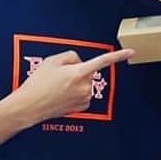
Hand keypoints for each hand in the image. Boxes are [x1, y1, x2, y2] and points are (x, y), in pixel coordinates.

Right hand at [12, 48, 133, 122]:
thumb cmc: (38, 83)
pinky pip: (82, 93)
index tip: (131, 52)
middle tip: (57, 76)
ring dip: (75, 82)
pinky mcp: (82, 106)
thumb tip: (80, 62)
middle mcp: (85, 86)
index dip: (118, 56)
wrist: (29, 106)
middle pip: (87, 71)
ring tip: (56, 87)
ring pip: (84, 83)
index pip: (102, 61)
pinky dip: (74, 92)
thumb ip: (70, 56)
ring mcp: (85, 98)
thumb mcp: (52, 61)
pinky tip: (61, 95)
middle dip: (76, 70)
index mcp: (79, 73)